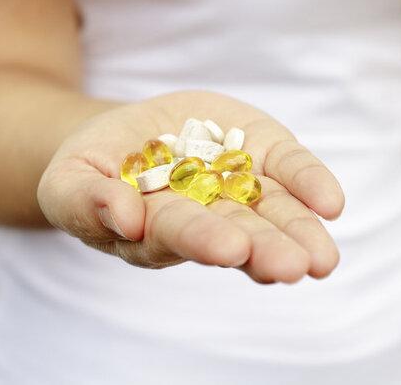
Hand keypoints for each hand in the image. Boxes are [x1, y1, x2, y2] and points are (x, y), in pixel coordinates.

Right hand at [38, 91, 344, 283]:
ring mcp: (239, 185)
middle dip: (263, 250)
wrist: (131, 133)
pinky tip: (330, 204)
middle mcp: (206, 215)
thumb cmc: (96, 166)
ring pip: (273, 212)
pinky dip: (310, 183)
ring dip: (299, 232)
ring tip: (321, 259)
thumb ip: (85, 201)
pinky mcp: (262, 151)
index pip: (180, 234)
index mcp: (157, 228)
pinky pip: (289, 169)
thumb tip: (124, 219)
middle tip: (289, 267)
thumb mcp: (70, 178)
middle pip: (237, 233)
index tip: (229, 249)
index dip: (202, 239)